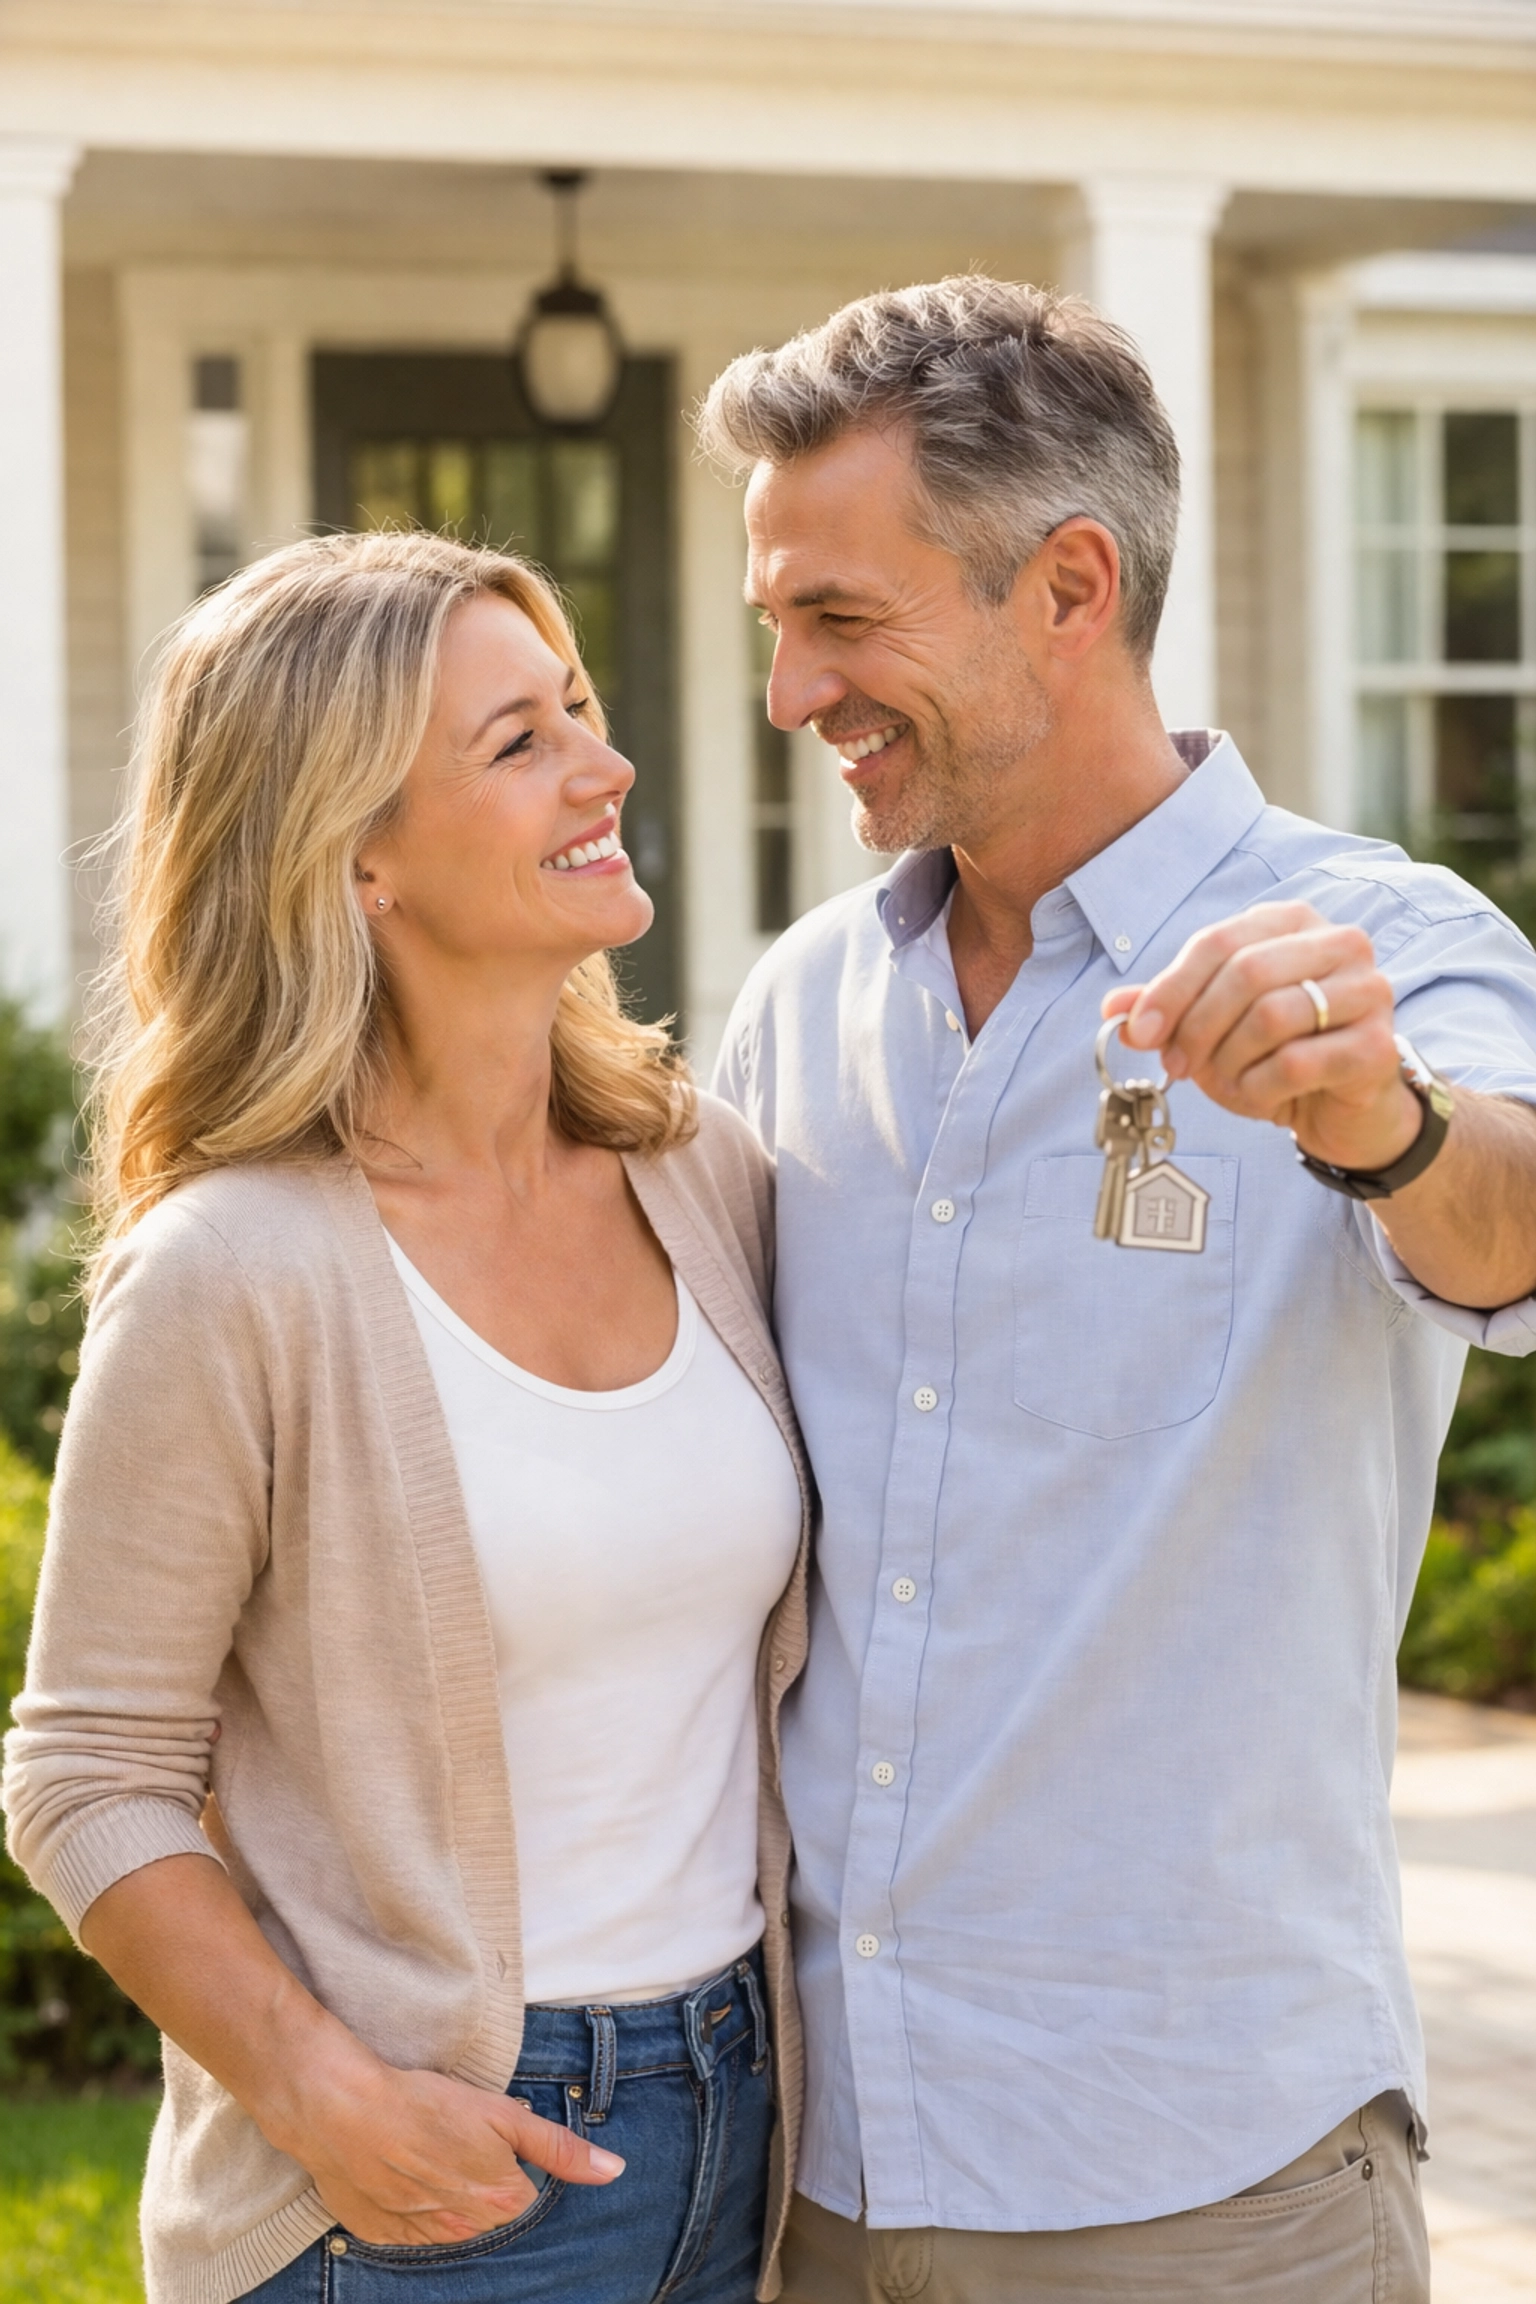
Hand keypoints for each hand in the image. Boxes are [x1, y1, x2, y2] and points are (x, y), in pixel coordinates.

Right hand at [283, 2050, 623, 2247]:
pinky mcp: (380, 2234)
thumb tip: (614, 2170)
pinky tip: (395, 2167)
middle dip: (479, 2178)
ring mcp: (419, 2236)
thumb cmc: (426, 2104)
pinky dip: (406, 2200)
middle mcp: (464, 2229)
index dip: (509, 2158)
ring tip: (421, 2148)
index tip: (485, 2134)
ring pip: (450, 2218)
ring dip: (444, 2191)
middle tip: (451, 2138)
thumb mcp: (503, 2114)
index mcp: (500, 2201)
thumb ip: (559, 2148)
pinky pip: (409, 2223)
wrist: (343, 2109)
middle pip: (489, 2208)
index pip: (526, 2191)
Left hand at [1102, 900, 1420, 1173]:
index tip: (1140, 1032)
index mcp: (1292, 923)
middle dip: (1198, 1025)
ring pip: (1272, 1015)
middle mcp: (1339, 944)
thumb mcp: (1214, 1026)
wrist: (1343, 1110)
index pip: (1217, 941)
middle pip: (1245, 972)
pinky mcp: (1378, 1045)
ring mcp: (1368, 991)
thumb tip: (1113, 1008)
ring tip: (1224, 1083)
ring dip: (1230, 1060)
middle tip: (1178, 1065)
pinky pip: (1298, 1062)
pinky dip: (1261, 1087)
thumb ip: (1169, 1010)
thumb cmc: (1277, 1055)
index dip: (1171, 988)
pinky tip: (1259, 1096)